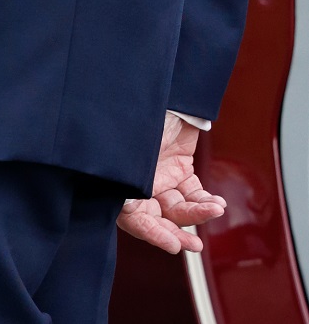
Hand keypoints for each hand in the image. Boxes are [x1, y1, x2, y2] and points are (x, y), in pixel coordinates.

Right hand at [116, 112, 226, 253]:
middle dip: (176, 233)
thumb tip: (130, 206)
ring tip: (214, 209)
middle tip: (193, 245)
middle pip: (157, 218)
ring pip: (179, 209)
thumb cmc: (142, 111)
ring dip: (197, 214)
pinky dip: (205, 201)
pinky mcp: (179, 168)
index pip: (131, 216)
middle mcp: (140, 180)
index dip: (150, 233)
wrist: (170, 90)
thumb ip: (132, 175)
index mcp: (121, 176)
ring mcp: (160, 176)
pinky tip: (215, 202)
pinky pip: (193, 193)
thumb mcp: (133, 144)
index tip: (171, 244)